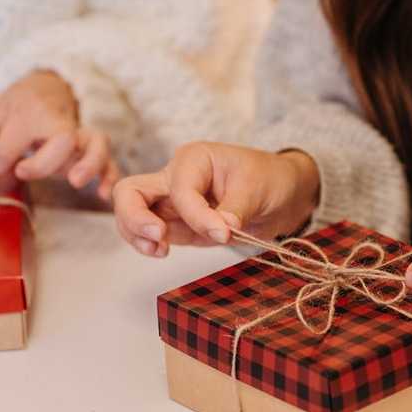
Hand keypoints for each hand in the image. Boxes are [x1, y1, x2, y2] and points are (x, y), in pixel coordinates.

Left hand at [0, 70, 118, 199]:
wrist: (49, 86)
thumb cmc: (19, 106)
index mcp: (30, 112)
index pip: (15, 140)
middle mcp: (60, 123)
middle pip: (63, 139)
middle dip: (44, 161)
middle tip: (22, 171)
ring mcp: (81, 136)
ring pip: (95, 144)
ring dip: (89, 164)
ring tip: (76, 182)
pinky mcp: (93, 148)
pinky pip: (109, 160)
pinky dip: (110, 177)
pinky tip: (104, 195)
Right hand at [112, 142, 319, 256]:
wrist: (281, 194)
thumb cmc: (268, 178)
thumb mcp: (258, 188)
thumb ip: (236, 208)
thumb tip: (220, 230)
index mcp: (193, 159)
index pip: (179, 189)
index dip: (197, 215)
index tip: (224, 233)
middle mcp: (174, 177)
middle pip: (130, 192)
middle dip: (134, 217)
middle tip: (158, 238)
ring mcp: (170, 202)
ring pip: (131, 214)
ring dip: (136, 234)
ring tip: (159, 250)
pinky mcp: (175, 224)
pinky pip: (147, 233)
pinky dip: (145, 244)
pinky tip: (161, 252)